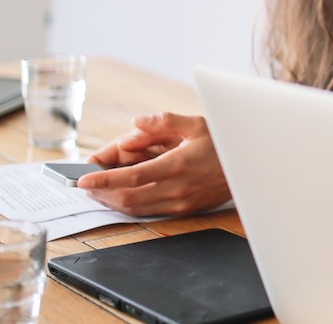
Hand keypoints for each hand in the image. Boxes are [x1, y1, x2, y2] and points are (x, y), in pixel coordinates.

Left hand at [77, 112, 230, 216]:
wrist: (249, 168)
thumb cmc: (221, 143)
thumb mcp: (195, 123)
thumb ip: (163, 122)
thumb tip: (135, 122)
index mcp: (178, 164)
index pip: (133, 176)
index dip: (104, 178)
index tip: (83, 178)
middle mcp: (178, 187)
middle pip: (128, 196)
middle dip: (102, 192)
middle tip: (85, 184)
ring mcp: (181, 202)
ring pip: (136, 207)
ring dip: (112, 200)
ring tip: (98, 189)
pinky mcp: (184, 210)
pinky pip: (149, 211)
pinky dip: (129, 205)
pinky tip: (120, 195)